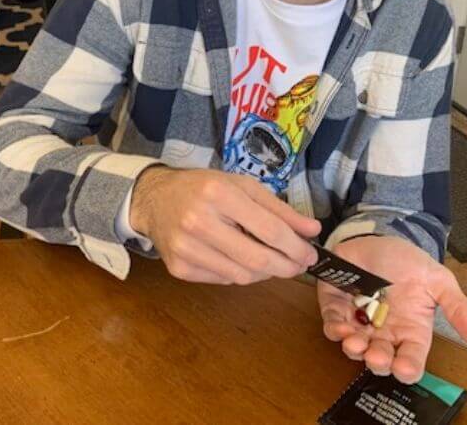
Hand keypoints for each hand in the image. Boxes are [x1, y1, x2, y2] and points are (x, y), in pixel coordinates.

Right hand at [130, 167, 320, 284]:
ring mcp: (186, 248)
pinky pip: (223, 280)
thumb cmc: (203, 188)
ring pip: (242, 275)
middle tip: (299, 265)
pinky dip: (239, 273)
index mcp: (218, 194)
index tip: (310, 253)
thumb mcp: (242, 186)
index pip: (269, 229)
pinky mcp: (178, 268)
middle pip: (257, 258)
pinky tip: (239, 258)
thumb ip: (279, 209)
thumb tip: (312, 230)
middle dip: (287, 266)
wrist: (154, 199)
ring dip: (264, 271)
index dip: (296, 246)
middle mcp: (199, 222)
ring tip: (271, 260)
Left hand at [318, 235, 466, 383]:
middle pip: (381, 359)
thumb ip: (461, 311)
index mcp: (412, 331)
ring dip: (354, 349)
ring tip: (355, 343)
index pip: (411, 360)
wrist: (379, 237)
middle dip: (377, 361)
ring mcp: (359, 322)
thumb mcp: (440, 282)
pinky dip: (335, 330)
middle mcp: (385, 332)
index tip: (404, 369)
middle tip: (377, 356)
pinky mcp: (336, 307)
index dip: (407, 369)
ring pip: (355, 347)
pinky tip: (339, 328)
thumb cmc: (410, 263)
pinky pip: (333, 325)